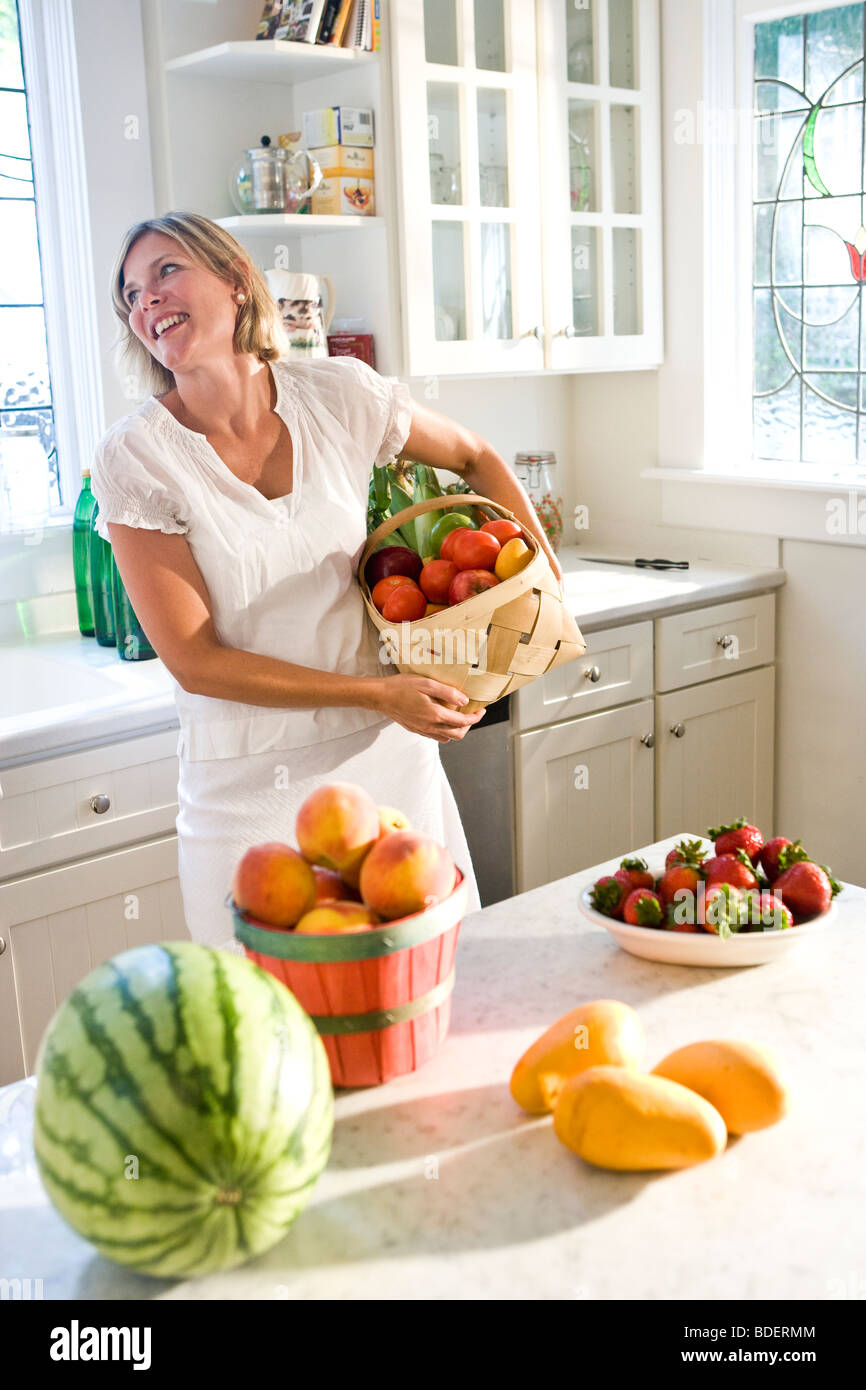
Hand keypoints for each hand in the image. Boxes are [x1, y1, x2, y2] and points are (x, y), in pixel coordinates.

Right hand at [370, 674, 484, 743]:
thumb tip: (464, 700)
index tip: (481, 710)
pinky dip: (445, 731)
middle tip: (472, 714)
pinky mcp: (416, 729)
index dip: (475, 717)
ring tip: (459, 716)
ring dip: (457, 729)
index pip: (462, 722)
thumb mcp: (427, 683)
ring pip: (447, 737)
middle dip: (469, 725)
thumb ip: (448, 693)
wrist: (380, 696)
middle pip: (458, 734)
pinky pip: (436, 736)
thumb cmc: (401, 687)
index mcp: (435, 715)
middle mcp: (430, 726)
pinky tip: (443, 719)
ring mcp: (422, 730)